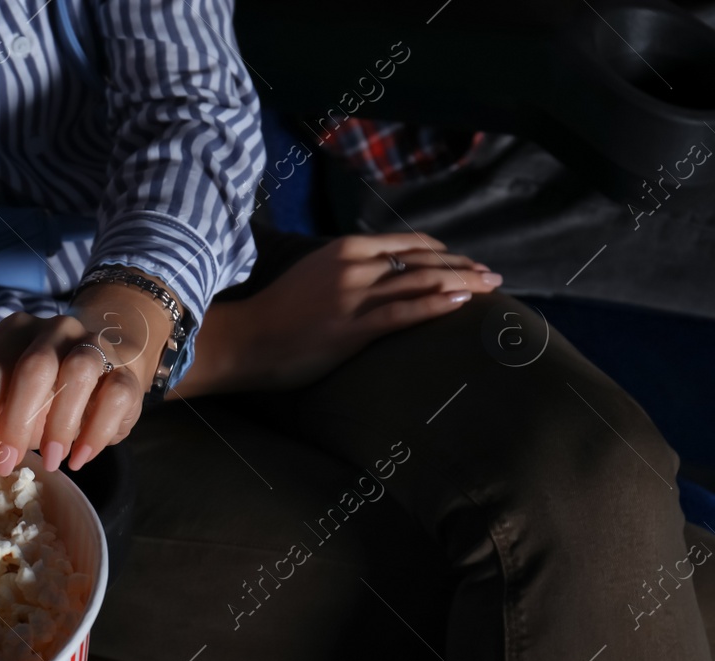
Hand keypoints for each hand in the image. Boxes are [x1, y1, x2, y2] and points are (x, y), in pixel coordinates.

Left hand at [0, 278, 174, 476]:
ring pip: (78, 372)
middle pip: (34, 368)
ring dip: (60, 424)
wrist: (105, 367)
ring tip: (50, 460)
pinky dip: (97, 432)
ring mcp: (93, 345)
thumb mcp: (9, 396)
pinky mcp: (125, 372)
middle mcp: (54, 331)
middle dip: (17, 422)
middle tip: (9, 463)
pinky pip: (115, 396)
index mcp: (15, 334)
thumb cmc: (46, 389)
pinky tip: (80, 457)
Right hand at [184, 233, 499, 395]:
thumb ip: (345, 269)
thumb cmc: (275, 313)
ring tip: (489, 288)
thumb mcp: (312, 274)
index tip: (465, 261)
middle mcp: (355, 267)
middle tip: (492, 276)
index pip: (409, 244)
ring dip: (463, 283)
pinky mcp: (353, 329)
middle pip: (424, 260)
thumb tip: (376, 274)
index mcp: (346, 249)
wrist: (245, 339)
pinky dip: (437, 305)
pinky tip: (461, 304)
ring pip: (422, 282)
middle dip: (464, 266)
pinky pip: (405, 312)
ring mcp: (355, 297)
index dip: (444, 252)